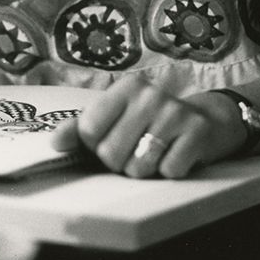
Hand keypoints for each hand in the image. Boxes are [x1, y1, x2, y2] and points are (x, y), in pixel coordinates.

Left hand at [51, 74, 247, 178]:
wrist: (205, 121)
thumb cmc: (149, 122)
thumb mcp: (115, 117)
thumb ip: (80, 128)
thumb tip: (54, 143)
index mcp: (125, 87)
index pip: (88, 130)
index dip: (96, 145)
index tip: (111, 138)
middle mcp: (150, 95)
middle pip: (111, 154)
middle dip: (121, 162)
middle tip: (137, 149)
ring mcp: (175, 112)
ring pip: (139, 167)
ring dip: (145, 169)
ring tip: (156, 153)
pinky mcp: (196, 133)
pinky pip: (168, 171)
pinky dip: (170, 171)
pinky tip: (176, 154)